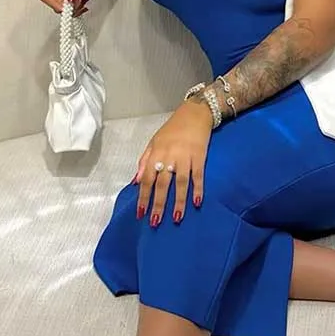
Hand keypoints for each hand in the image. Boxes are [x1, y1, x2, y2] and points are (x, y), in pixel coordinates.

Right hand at [39, 0, 106, 16]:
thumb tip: (69, 1)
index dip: (52, 3)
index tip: (64, 6)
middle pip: (55, 5)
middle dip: (67, 9)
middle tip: (76, 6)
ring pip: (65, 9)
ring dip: (74, 10)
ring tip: (82, 3)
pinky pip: (73, 8)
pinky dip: (79, 9)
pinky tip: (85, 2)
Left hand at [135, 101, 213, 225]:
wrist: (194, 114)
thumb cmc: (172, 130)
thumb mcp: (153, 142)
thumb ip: (144, 162)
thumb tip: (135, 182)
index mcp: (155, 154)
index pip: (146, 179)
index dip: (143, 197)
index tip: (140, 213)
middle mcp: (169, 157)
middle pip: (162, 184)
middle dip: (158, 204)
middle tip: (155, 221)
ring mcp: (185, 157)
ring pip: (180, 183)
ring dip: (178, 202)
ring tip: (177, 218)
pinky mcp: (200, 157)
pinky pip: (198, 176)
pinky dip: (198, 189)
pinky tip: (196, 203)